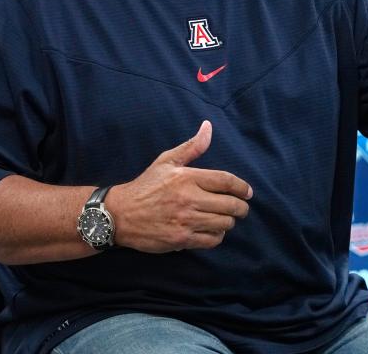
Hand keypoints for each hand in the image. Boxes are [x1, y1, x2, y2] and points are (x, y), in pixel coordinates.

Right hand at [105, 121, 252, 252]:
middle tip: (241, 208)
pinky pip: (212, 240)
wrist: (119, 215)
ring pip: (224, 223)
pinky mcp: (181, 239)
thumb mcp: (166, 161)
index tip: (248, 192)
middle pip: (230, 205)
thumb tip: (208, 127)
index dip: (243, 188)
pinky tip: (213, 230)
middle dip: (241, 207)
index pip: (226, 181)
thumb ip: (191, 147)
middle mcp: (189, 199)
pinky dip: (217, 236)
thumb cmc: (146, 186)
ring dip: (229, 221)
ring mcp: (185, 220)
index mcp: (187, 178)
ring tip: (225, 218)